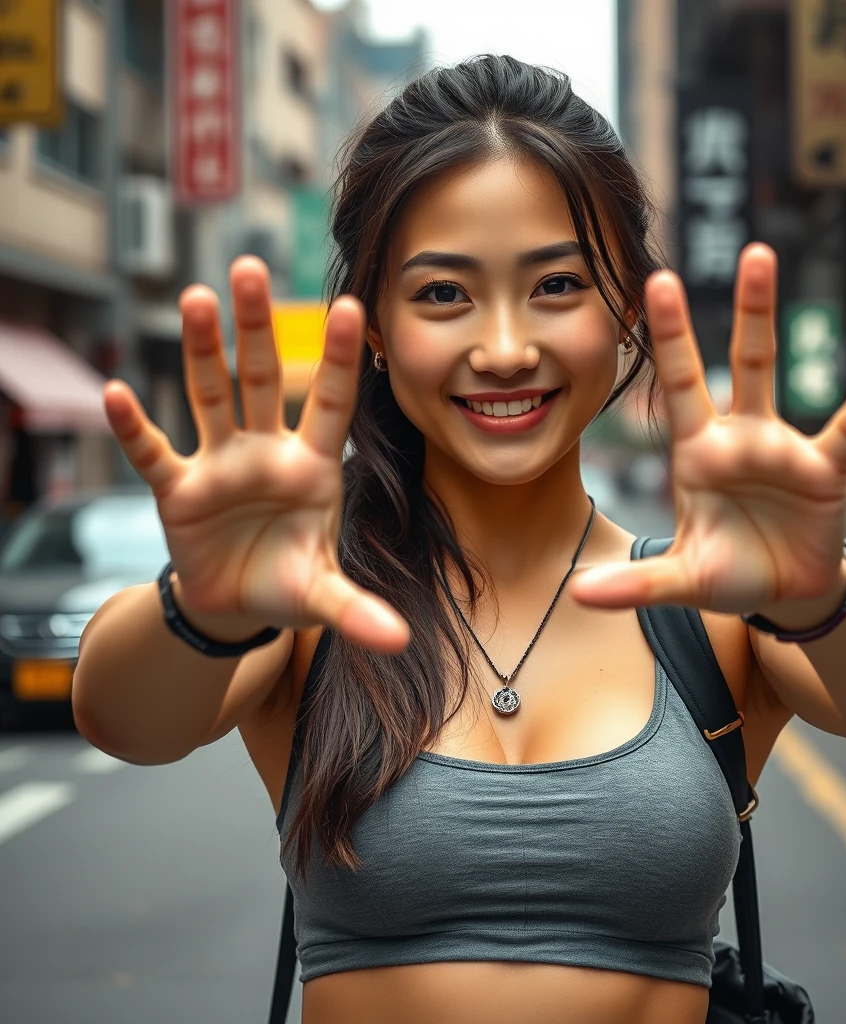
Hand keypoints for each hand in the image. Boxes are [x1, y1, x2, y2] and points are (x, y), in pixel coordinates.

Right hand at [103, 257, 409, 652]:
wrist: (238, 605)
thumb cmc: (288, 584)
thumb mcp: (325, 595)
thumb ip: (359, 612)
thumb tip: (400, 643)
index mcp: (313, 467)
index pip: (330, 402)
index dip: (340, 358)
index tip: (352, 307)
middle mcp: (266, 452)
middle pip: (261, 379)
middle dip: (257, 328)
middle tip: (252, 268)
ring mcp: (220, 465)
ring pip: (209, 396)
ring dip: (202, 351)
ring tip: (198, 298)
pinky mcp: (179, 490)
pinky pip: (155, 453)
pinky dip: (136, 428)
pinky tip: (117, 393)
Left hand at [570, 243, 845, 623]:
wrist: (784, 592)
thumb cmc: (728, 572)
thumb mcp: (679, 580)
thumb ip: (635, 585)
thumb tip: (578, 596)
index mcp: (696, 454)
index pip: (677, 385)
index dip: (670, 337)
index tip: (658, 281)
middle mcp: (737, 436)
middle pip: (736, 362)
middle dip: (741, 309)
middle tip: (748, 249)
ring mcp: (781, 447)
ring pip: (774, 375)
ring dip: (768, 321)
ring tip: (768, 262)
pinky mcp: (823, 470)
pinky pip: (845, 431)